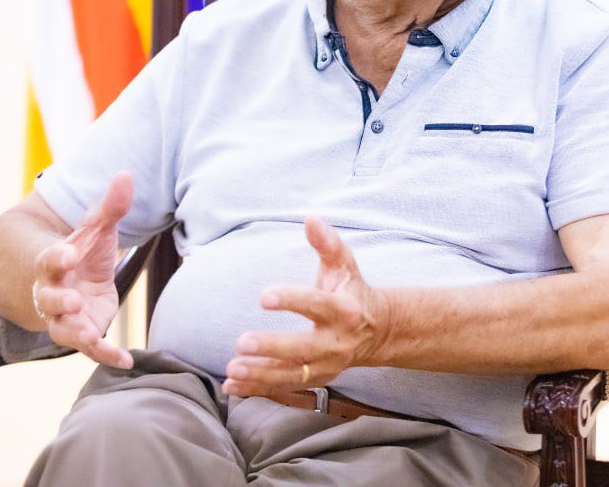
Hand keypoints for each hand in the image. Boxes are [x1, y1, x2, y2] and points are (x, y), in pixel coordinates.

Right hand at [32, 171, 134, 368]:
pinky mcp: (83, 330)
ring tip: (89, 335)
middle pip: (48, 299)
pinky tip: (127, 360)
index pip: (50, 259)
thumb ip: (110, 206)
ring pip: (62, 328)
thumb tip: (127, 174)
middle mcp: (53, 292)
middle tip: (71, 301)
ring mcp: (65, 315)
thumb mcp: (96, 227)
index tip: (68, 253)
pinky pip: (91, 347)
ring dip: (75, 333)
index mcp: (54, 262)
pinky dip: (106, 354)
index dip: (58, 257)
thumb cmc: (82, 249)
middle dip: (57, 301)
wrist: (67, 276)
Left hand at [222, 217, 388, 396]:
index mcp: (344, 310)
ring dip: (260, 374)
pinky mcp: (316, 380)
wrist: (377, 331)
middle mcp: (337, 342)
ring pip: (292, 375)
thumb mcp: (344, 265)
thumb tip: (310, 218)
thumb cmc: (352, 291)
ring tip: (232, 369)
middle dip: (272, 347)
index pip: (316, 304)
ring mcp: (327, 365)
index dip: (291, 300)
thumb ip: (327, 243)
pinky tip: (232, 386)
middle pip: (303, 348)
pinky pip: (284, 387)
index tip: (263, 296)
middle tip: (242, 342)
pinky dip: (258, 389)